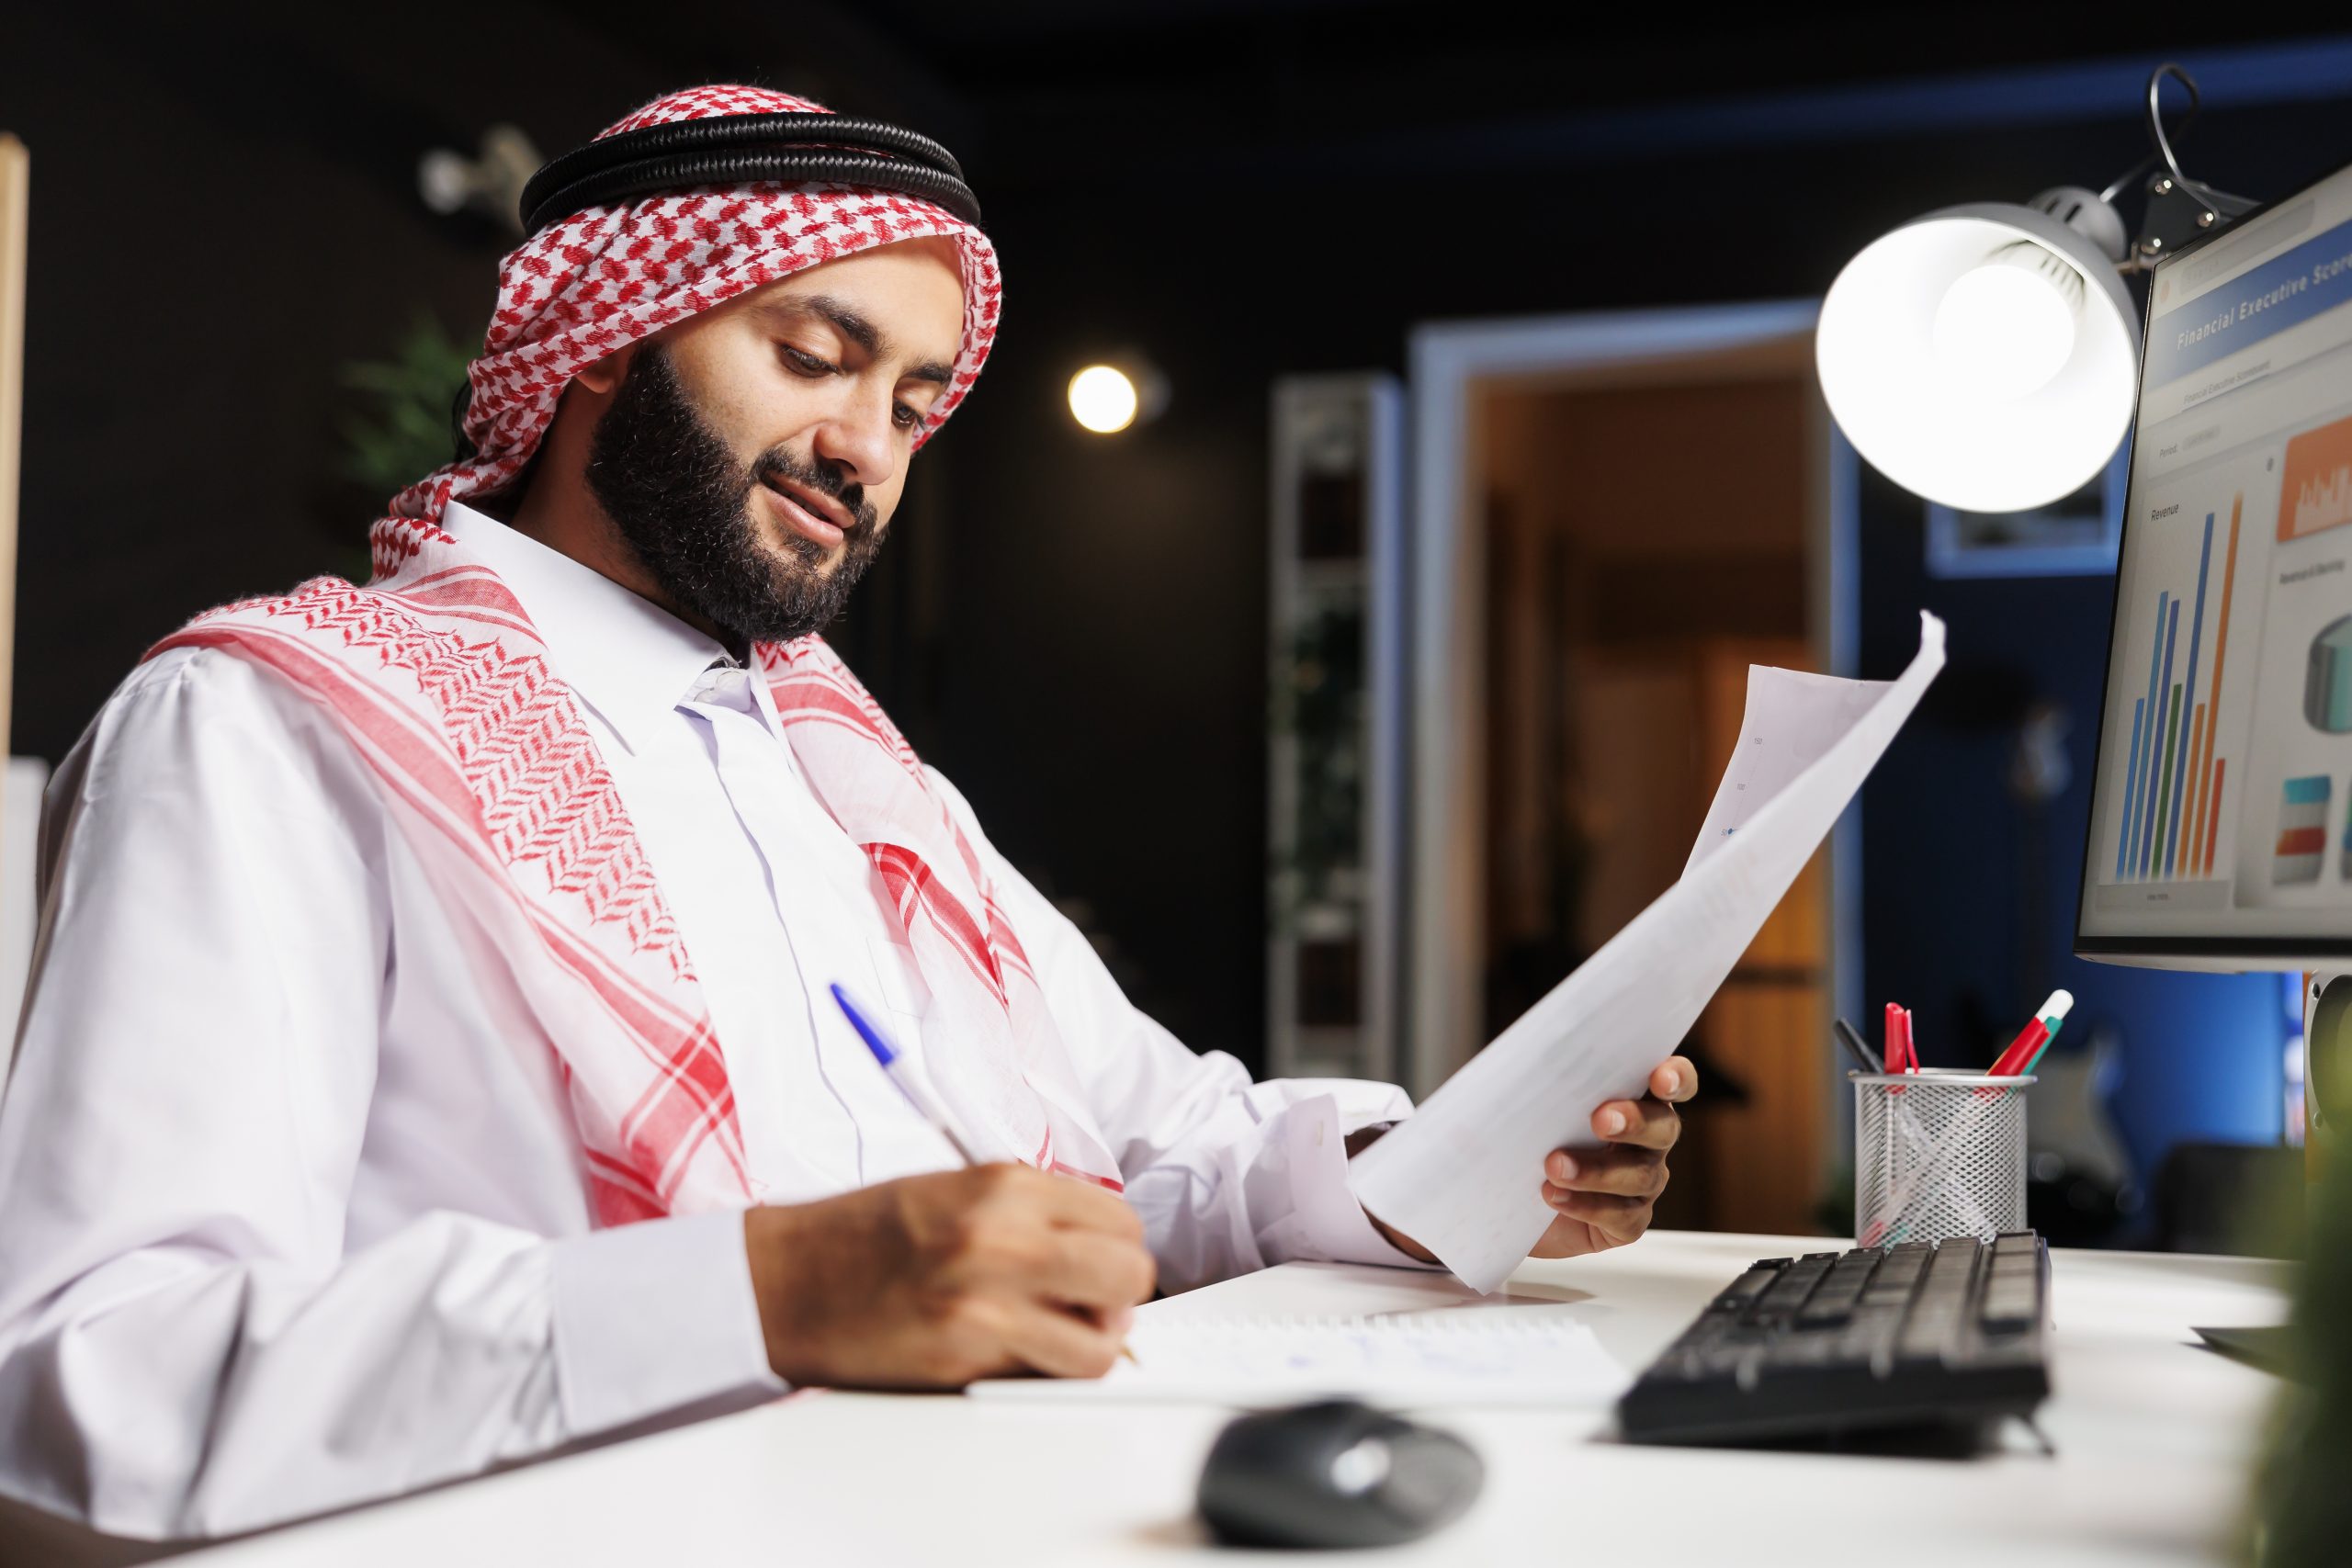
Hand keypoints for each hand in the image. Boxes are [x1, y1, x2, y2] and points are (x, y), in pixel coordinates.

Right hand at [742, 1163, 1155, 1387]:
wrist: (784, 1282)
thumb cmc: (861, 1237)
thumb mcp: (955, 1190)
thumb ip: (1030, 1211)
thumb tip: (1098, 1246)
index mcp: (1004, 1186)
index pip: (1119, 1219)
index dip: (1117, 1247)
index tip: (1097, 1262)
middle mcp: (1003, 1239)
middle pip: (1129, 1275)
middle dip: (1120, 1294)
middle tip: (1091, 1302)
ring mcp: (986, 1304)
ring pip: (1103, 1343)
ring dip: (1090, 1345)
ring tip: (1057, 1336)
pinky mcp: (965, 1361)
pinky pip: (1046, 1378)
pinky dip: (1044, 1373)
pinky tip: (1015, 1356)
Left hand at [1532, 1055, 1695, 1257]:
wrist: (1507, 1199)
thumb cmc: (1524, 1139)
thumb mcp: (1530, 1106)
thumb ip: (1545, 1084)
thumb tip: (1527, 1064)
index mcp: (1634, 1098)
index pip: (1674, 1081)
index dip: (1676, 1078)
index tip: (1660, 1078)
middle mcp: (1649, 1140)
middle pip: (1663, 1127)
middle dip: (1635, 1121)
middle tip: (1601, 1120)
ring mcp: (1643, 1182)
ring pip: (1640, 1175)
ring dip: (1597, 1170)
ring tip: (1554, 1166)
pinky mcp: (1628, 1223)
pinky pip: (1620, 1215)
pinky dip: (1586, 1206)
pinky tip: (1555, 1196)